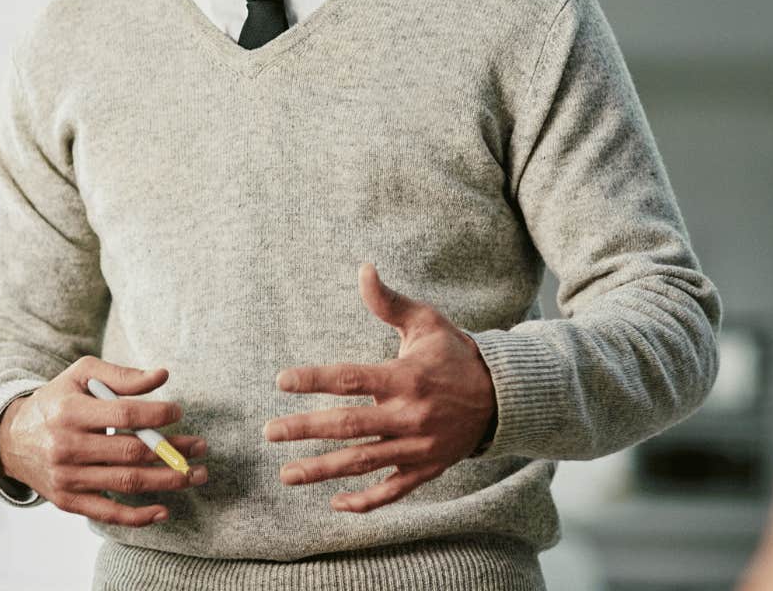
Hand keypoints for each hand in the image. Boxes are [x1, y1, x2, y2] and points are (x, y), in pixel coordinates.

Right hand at [0, 356, 207, 526]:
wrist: (11, 438)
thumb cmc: (56, 401)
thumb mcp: (80, 376)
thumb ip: (121, 375)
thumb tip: (162, 376)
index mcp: (70, 411)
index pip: (123, 415)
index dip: (156, 415)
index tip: (178, 412)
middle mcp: (66, 446)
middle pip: (131, 452)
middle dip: (172, 450)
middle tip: (201, 447)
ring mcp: (67, 478)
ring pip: (127, 482)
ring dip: (168, 481)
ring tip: (195, 474)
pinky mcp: (68, 501)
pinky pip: (108, 513)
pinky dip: (139, 516)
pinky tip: (164, 510)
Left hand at [264, 262, 496, 512]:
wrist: (503, 396)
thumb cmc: (455, 355)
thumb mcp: (426, 322)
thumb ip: (389, 302)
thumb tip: (363, 269)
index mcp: (406, 377)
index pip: (351, 379)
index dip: (314, 380)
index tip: (281, 381)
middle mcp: (410, 415)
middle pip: (348, 426)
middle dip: (305, 430)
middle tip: (269, 432)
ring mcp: (418, 447)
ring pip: (363, 463)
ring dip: (322, 470)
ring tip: (286, 474)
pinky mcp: (427, 469)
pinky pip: (392, 491)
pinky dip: (365, 501)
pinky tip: (335, 504)